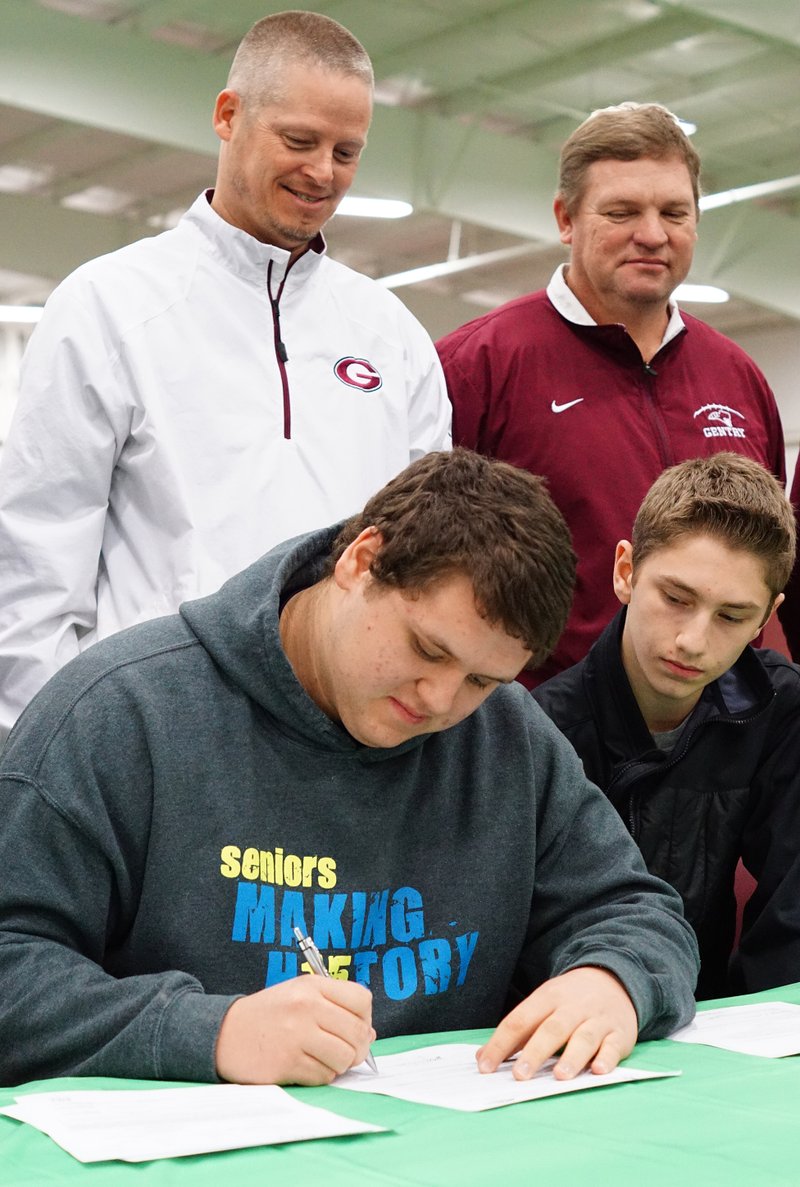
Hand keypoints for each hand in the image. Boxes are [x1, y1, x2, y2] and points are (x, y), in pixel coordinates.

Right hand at [215, 975, 374, 1085]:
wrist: (225, 1033)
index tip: (355, 1025)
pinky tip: (305, 1065)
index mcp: (311, 986)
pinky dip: (320, 1075)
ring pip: (345, 1058)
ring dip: (339, 1064)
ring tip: (322, 1057)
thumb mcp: (299, 994)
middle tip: (345, 1050)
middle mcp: (306, 1007)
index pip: (362, 999)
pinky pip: (324, 1076)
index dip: (365, 1017)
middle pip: (358, 1033)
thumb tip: (370, 1035)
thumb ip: (335, 1007)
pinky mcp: (288, 1063)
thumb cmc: (269, 1014)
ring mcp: (297, 1036)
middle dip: (358, 1047)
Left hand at [476, 966, 637, 1080]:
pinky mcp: (619, 1033)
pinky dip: (607, 1058)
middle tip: (519, 1076)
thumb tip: (483, 1058)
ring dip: (571, 1057)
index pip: (520, 1020)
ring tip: (559, 1076)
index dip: (501, 1043)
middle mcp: (572, 1007)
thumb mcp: (543, 1004)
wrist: (614, 979)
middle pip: (551, 1029)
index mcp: (548, 997)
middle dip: (535, 1052)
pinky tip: (598, 1070)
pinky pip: (613, 1046)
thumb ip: (517, 1031)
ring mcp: (597, 1020)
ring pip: (583, 1037)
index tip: (485, 1066)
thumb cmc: (571, 1000)